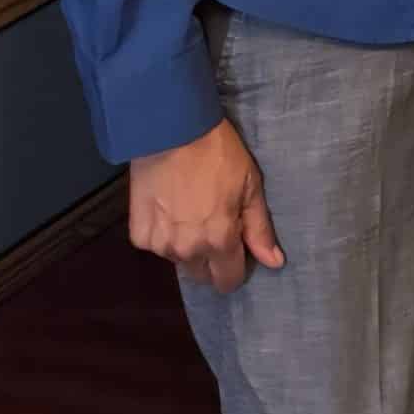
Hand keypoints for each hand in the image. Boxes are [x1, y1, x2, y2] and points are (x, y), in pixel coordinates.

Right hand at [129, 118, 282, 292]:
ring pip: (179, 260)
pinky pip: (156, 245)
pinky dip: (165, 233)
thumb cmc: (218, 155)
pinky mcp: (138, 235)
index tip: (238, 248)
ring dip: (188, 246)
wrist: (171, 133)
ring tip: (192, 211)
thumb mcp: (250, 185)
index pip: (227, 281)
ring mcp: (159, 245)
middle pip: (201, 275)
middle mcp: (187, 251)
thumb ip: (259, 229)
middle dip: (211, 259)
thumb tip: (274, 263)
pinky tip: (170, 208)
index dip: (236, 269)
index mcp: (219, 241)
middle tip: (215, 225)